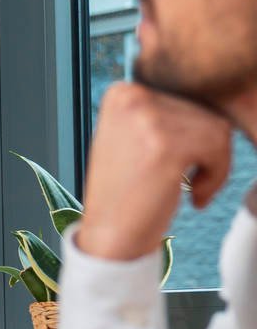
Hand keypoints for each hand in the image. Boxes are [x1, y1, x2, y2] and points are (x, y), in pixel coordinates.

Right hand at [77, 83, 233, 260]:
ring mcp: (147, 120)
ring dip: (214, 163)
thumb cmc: (129, 191)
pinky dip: (216, 176)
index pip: (186, 95)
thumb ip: (165, 111)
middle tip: (185, 179)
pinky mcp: (166, 145)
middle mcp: (131, 97)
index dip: (192, 132)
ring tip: (189, 187)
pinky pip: (218, 147)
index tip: (175, 161)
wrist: (111, 236)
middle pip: (204, 108)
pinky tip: (192, 194)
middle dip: (205, 148)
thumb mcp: (134, 137)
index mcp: (122, 92)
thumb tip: (216, 92)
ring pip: (216, 126)